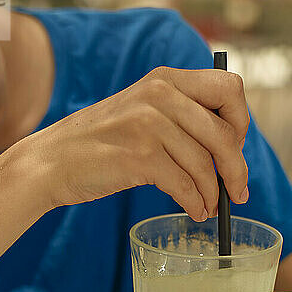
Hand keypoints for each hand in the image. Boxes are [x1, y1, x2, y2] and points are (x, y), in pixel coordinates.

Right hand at [14, 66, 249, 221]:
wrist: (50, 162)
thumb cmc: (96, 144)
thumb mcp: (138, 112)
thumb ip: (177, 117)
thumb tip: (225, 149)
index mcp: (164, 79)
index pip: (229, 87)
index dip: (241, 120)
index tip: (235, 148)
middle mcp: (160, 95)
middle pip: (224, 132)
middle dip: (236, 168)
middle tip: (238, 191)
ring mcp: (148, 125)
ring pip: (205, 165)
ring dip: (213, 193)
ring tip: (209, 208)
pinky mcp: (138, 157)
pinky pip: (185, 186)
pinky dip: (195, 204)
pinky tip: (194, 212)